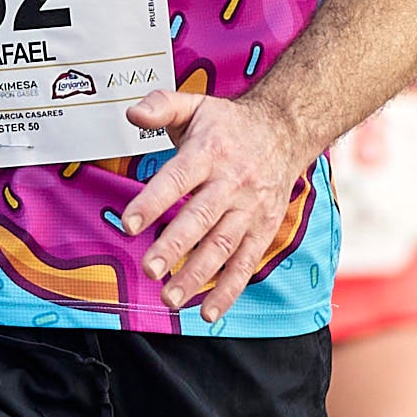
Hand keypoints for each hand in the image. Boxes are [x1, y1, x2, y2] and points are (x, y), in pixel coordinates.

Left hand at [119, 88, 312, 322]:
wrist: (287, 130)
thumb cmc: (229, 124)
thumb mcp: (196, 105)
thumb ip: (162, 106)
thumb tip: (132, 113)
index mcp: (209, 152)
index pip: (178, 179)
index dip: (153, 202)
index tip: (129, 225)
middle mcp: (232, 182)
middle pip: (202, 218)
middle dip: (175, 246)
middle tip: (149, 270)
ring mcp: (250, 208)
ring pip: (224, 245)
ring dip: (198, 274)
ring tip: (171, 297)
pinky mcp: (263, 228)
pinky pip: (246, 261)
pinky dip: (229, 289)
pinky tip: (208, 311)